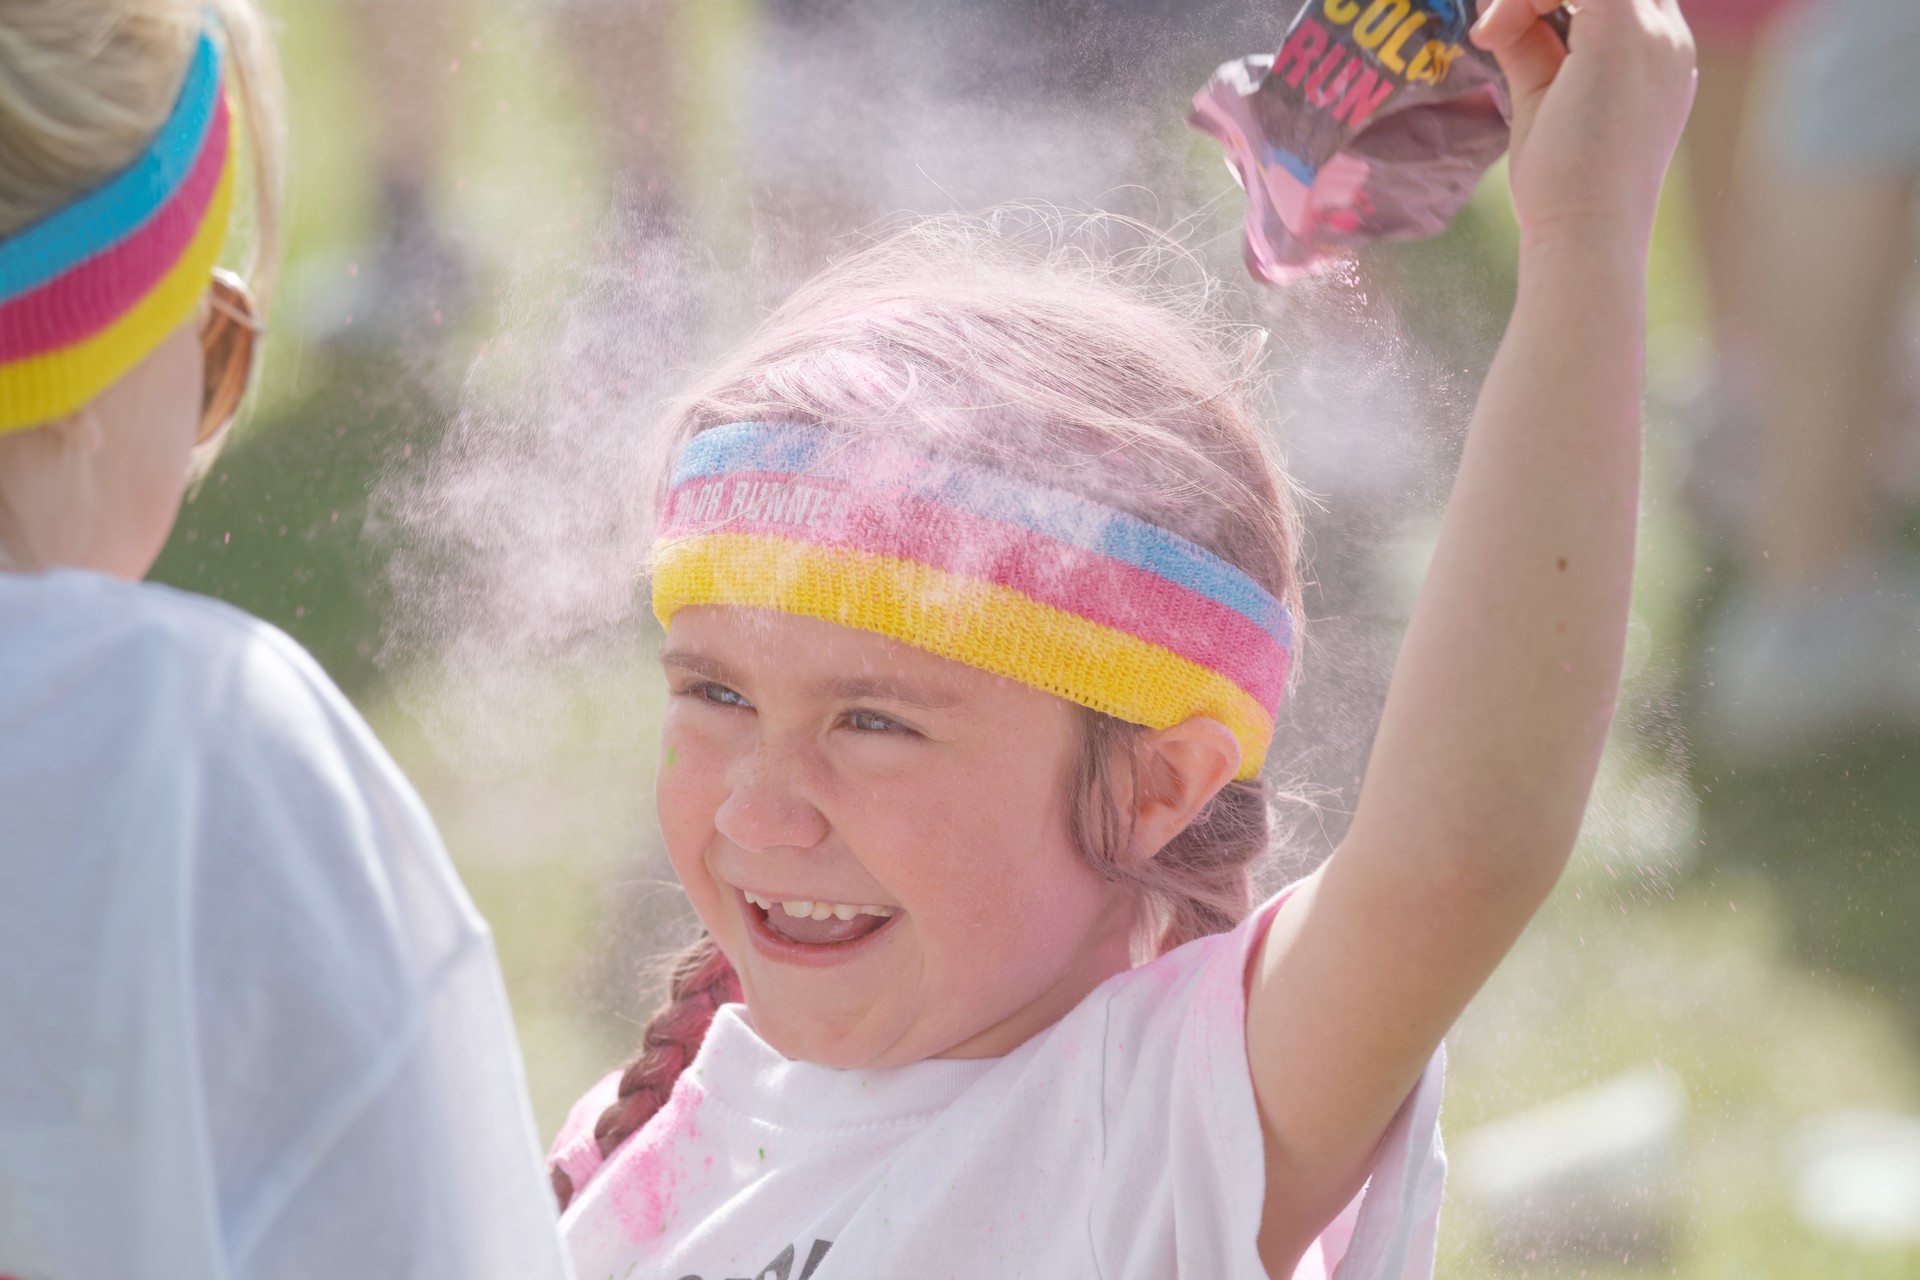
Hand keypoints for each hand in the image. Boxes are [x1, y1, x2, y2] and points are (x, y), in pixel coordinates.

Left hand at [1471, 0, 1695, 252]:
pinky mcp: (1624, 34)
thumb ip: (1530, 49)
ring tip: (1491, 33)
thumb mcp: (1542, 99)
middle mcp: (1667, 37)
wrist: (1584, 234)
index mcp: (1656, 55)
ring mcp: (1654, 34)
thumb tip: (1500, 17)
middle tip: (1499, 22)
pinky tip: (1493, 34)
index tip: (1504, 29)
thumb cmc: (1562, 188)